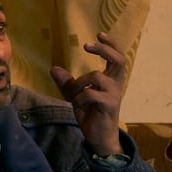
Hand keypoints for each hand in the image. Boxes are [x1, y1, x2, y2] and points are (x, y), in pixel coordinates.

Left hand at [49, 30, 125, 156]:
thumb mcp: (77, 96)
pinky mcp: (109, 106)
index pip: (117, 57)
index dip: (111, 44)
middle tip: (86, 45)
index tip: (99, 33)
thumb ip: (68, 83)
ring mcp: (114, 95)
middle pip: (118, 60)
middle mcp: (116, 85)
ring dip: (79, 83)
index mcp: (112, 80)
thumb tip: (54, 68)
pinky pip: (90, 94)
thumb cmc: (92, 114)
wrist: (100, 137)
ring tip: (75, 94)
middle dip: (103, 49)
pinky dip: (79, 97)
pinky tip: (78, 105)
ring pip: (96, 76)